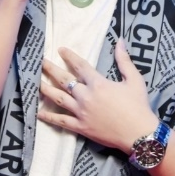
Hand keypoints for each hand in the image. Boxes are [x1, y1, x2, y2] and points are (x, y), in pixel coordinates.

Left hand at [37, 42, 159, 152]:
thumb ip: (124, 60)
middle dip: (50, 69)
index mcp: (98, 83)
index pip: (80, 65)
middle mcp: (86, 96)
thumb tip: (120, 41)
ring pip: (58, 98)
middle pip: (64, 80)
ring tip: (35, 83)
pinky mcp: (81, 127)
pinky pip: (61, 121)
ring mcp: (81, 112)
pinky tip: (39, 112)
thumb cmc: (138, 106)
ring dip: (45, 89)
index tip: (60, 49)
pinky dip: (49, 116)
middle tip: (40, 62)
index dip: (69, 56)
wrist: (139, 134)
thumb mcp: (134, 80)